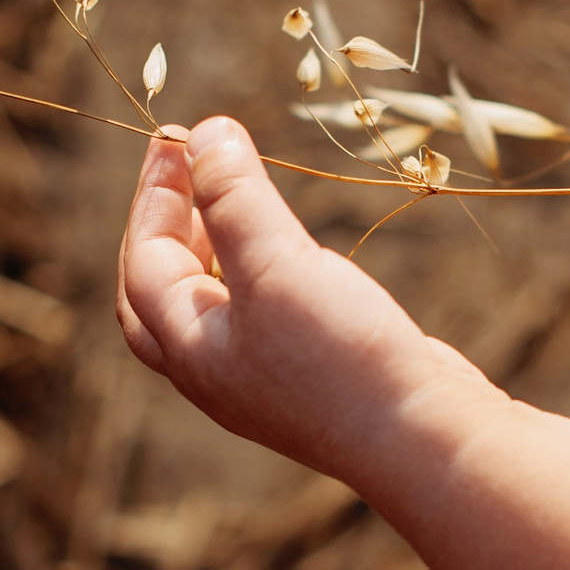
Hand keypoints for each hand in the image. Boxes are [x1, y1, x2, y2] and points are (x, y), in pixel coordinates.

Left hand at [115, 118, 503, 486]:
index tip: (179, 134)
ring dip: (212, 248)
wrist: (423, 438)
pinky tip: (291, 254)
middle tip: (184, 166)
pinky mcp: (312, 376)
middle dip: (165, 225)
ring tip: (230, 199)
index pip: (146, 259)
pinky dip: (259, 271)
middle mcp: (216, 370)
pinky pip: (262, 315)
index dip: (157, 192)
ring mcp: (264, 378)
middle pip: (162, 291)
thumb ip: (235, 197)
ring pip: (213, 305)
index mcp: (190, 348)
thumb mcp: (277, 264)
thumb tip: (205, 131)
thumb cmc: (340, 356)